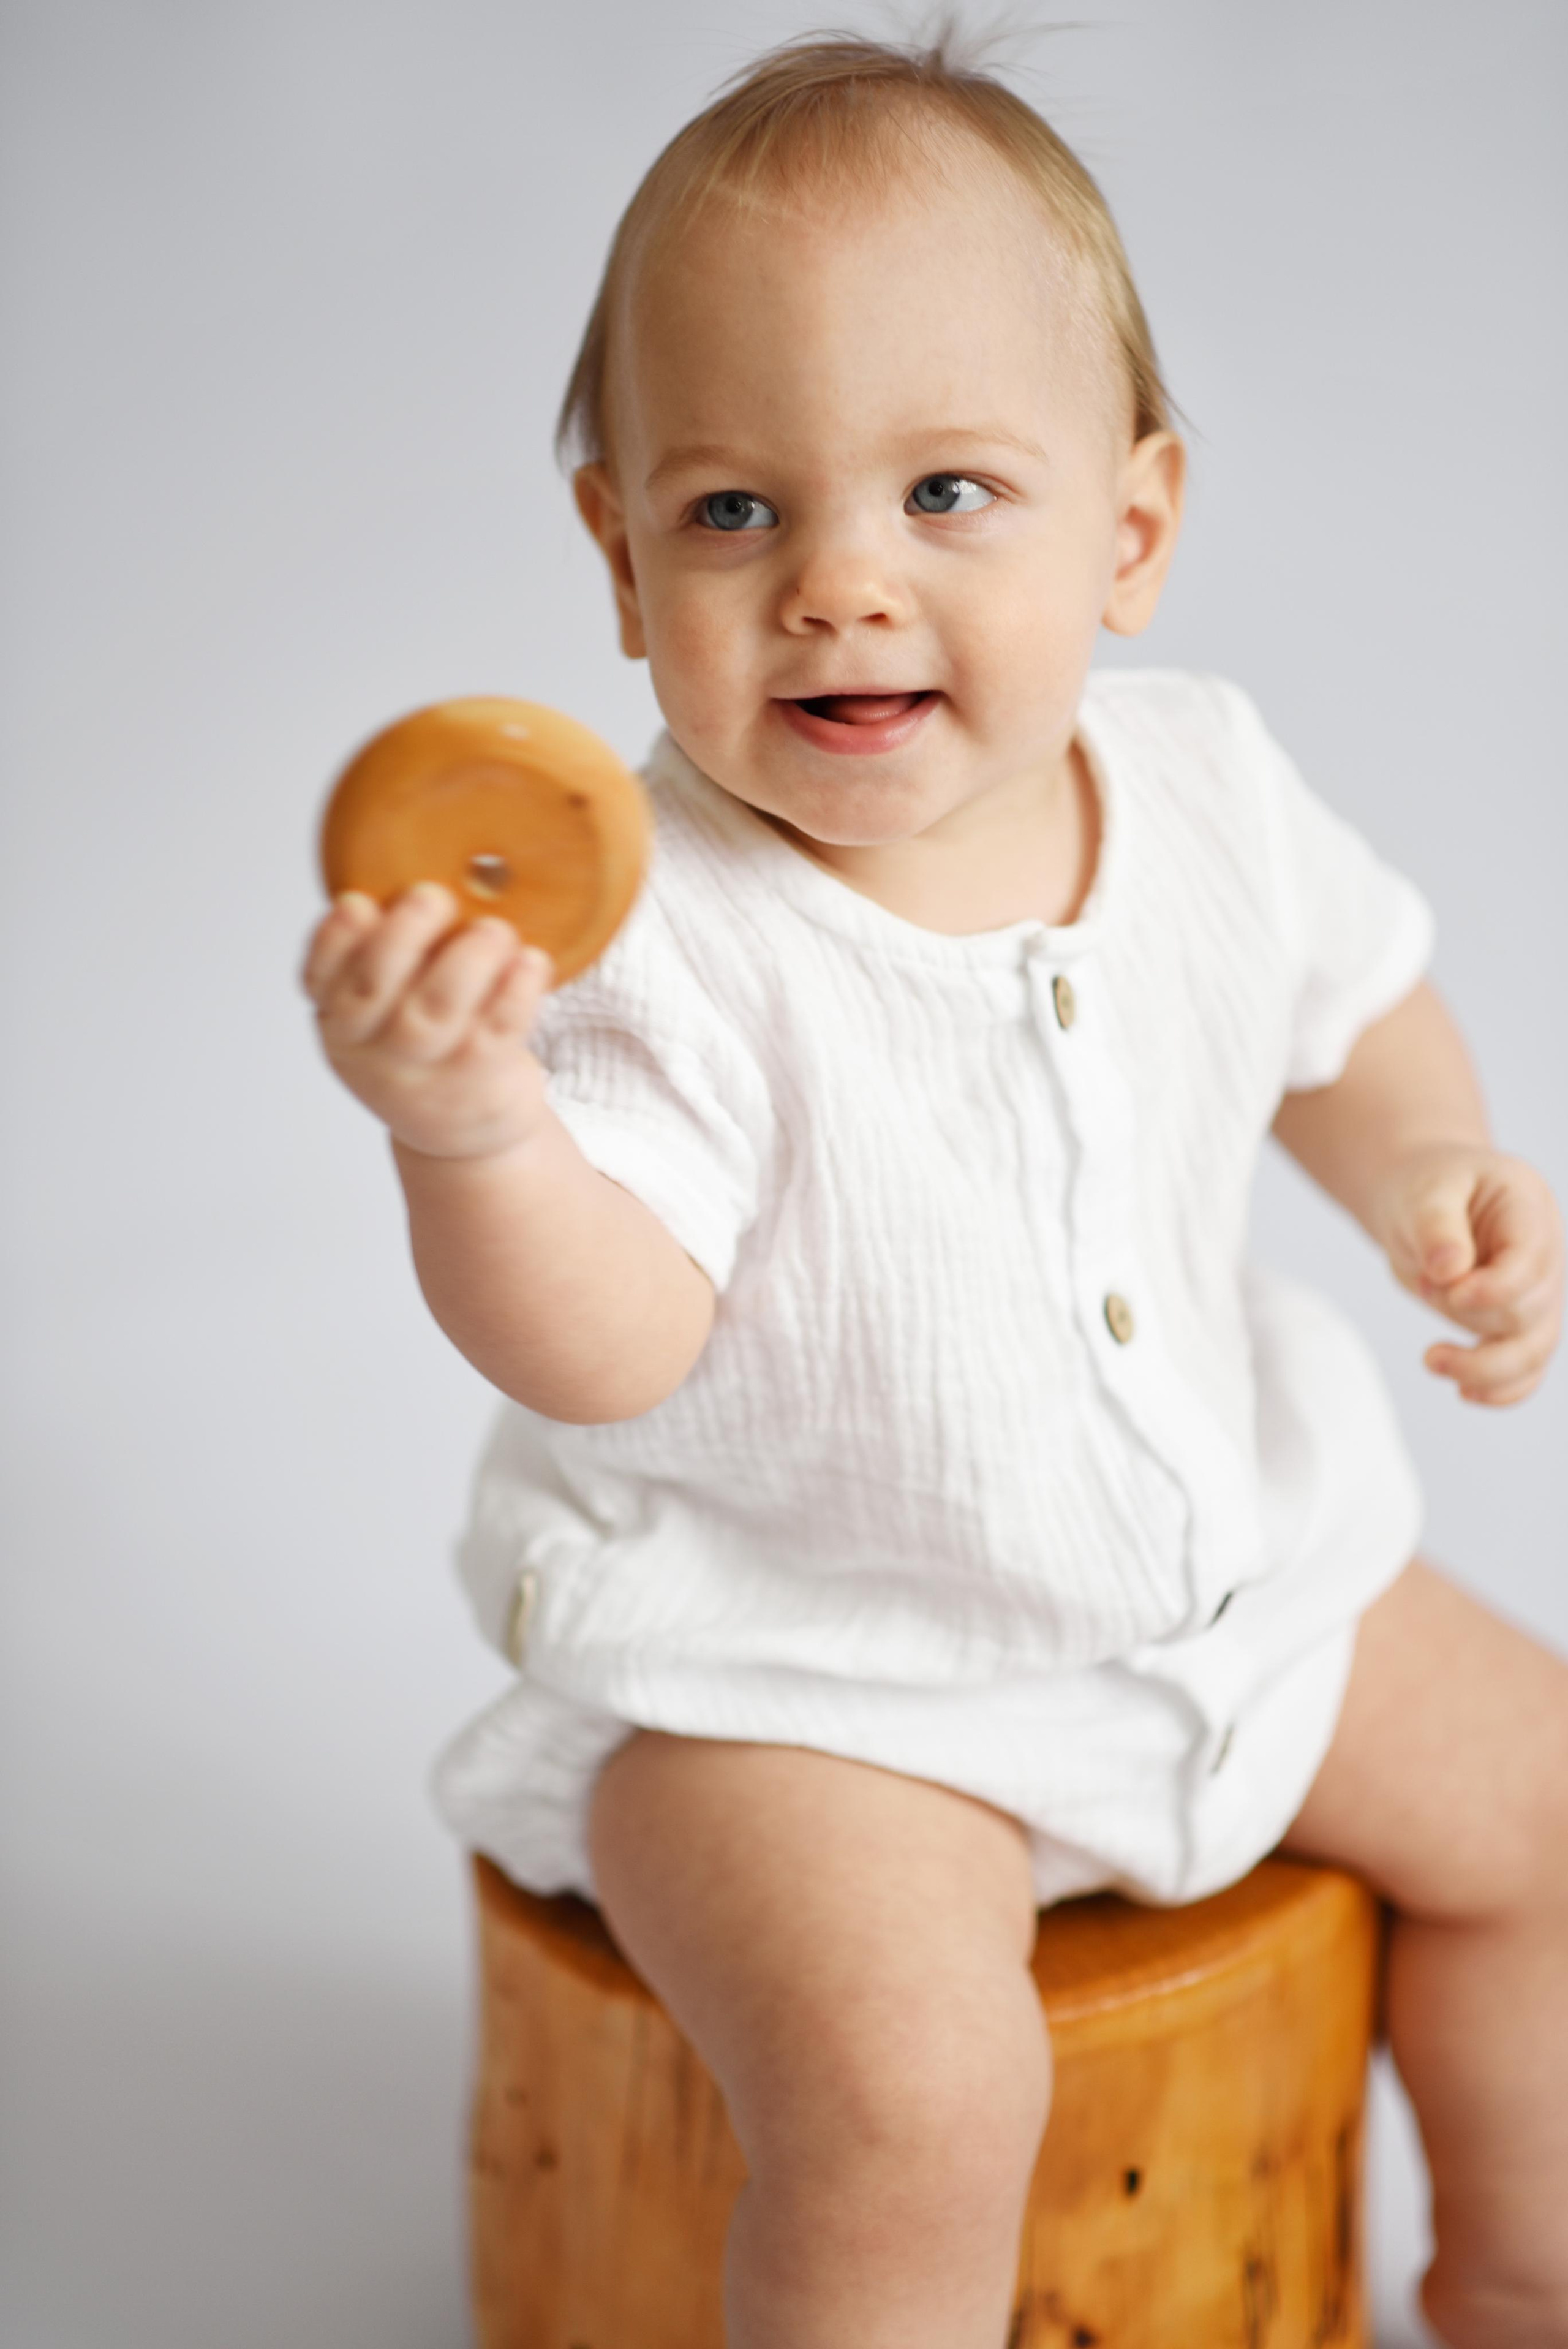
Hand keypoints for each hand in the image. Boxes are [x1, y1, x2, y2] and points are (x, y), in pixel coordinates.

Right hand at [300, 883, 555, 1160]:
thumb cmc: (426, 1045)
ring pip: (437, 1011)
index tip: (357, 902)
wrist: (464, 1135)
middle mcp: (372, 1052)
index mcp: (339, 1022)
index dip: (333, 939)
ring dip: (467, 959)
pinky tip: (532, 962)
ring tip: (493, 929)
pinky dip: (518, 990)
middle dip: (402, 935)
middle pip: (374, 990)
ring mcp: (425, 1071)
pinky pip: (500, 1029)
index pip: (319, 978)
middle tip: (433, 894)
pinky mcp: (481, 1080)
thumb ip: (389, 952)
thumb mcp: (386, 1010)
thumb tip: (429, 868)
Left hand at [1373, 1143, 1564, 1404]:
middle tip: (1424, 1284)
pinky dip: (1501, 1389)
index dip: (1494, 1289)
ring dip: (1483, 1366)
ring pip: (1533, 1350)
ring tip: (1432, 1359)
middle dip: (1469, 1313)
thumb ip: (1436, 1227)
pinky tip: (1466, 1393)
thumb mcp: (1422, 1193)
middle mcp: (1545, 1254)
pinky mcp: (1517, 1323)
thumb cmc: (1424, 1189)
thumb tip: (1449, 1271)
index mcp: (1527, 1208)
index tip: (1448, 1290)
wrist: (1421, 1203)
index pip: (1530, 1263)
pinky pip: (1525, 1368)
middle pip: (1530, 1312)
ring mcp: (1537, 1292)